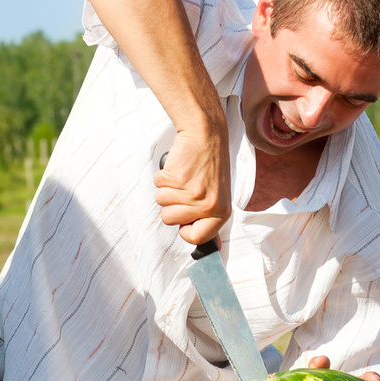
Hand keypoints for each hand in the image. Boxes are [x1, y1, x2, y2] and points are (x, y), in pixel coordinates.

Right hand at [156, 124, 230, 245]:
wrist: (205, 135)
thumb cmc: (210, 165)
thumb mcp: (218, 195)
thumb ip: (211, 219)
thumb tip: (212, 245)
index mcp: (221, 212)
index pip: (197, 239)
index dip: (185, 229)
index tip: (185, 218)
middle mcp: (208, 205)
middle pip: (170, 221)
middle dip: (171, 204)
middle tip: (186, 188)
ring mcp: (193, 192)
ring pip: (161, 203)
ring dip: (167, 189)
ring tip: (183, 176)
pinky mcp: (178, 179)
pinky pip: (158, 186)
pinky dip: (163, 176)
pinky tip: (178, 168)